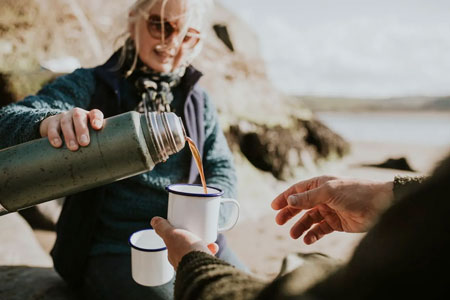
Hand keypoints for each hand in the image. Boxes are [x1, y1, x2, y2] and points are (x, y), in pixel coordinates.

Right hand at [39, 108, 103, 150]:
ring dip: (70, 135)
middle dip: (82, 130)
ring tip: (73, 147)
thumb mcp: (90, 136)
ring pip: (66, 123)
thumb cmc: (80, 135)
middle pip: (79, 117)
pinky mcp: (52, 121)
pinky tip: (57, 144)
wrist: (57, 127)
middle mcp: (77, 114)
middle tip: (85, 143)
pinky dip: (54, 136)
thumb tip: (108, 159)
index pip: (95, 113)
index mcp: (89, 116)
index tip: (97, 127)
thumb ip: (98, 142)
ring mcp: (64, 116)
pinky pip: (53, 127)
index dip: (96, 119)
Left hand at [151, 217, 218, 269]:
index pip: (174, 243)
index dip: (179, 234)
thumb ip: (163, 228)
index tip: (184, 227)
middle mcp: (182, 262)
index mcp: (173, 255)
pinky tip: (214, 246)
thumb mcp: (172, 235)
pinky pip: (207, 257)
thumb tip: (154, 220)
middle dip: (192, 238)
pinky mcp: (204, 266)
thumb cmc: (185, 250)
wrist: (201, 266)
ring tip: (207, 238)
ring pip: (197, 252)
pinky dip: (210, 250)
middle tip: (197, 230)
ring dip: (202, 244)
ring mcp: (193, 265)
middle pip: (186, 247)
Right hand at [271, 176, 393, 243]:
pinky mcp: (337, 223)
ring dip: (300, 226)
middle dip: (289, 213)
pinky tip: (308, 240)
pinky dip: (313, 234)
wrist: (381, 205)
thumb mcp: (329, 192)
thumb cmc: (355, 193)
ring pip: (309, 219)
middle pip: (301, 206)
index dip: (285, 198)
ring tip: (293, 235)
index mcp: (320, 185)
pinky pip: (320, 229)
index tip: (273, 207)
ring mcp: (330, 210)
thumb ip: (308, 197)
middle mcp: (323, 197)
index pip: (297, 191)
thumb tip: (289, 200)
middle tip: (279, 222)